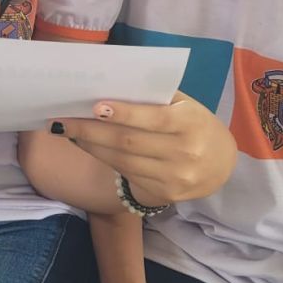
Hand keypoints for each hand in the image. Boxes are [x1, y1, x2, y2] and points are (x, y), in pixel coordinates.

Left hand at [53, 95, 236, 206]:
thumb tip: (110, 89)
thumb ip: (156, 98)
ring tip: (68, 132)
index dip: (123, 114)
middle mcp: (184, 152)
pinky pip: (127, 173)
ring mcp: (174, 177)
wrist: (222, 166)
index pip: (153, 118)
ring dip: (90, 145)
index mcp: (191, 123)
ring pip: (122, 160)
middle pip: (128, 142)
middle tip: (60, 120)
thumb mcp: (187, 106)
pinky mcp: (165, 194)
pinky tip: (88, 146)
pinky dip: (103, 158)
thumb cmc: (197, 125)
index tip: (95, 106)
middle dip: (90, 131)